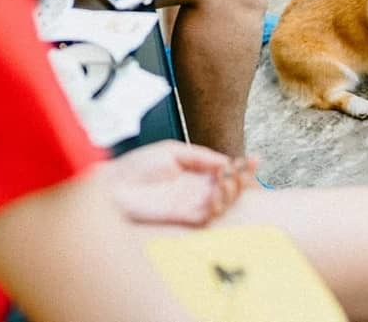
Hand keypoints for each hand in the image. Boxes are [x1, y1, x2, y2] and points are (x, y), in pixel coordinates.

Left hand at [104, 140, 258, 225]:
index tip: (255, 159)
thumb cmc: (136, 166)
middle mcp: (197, 191)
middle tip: (245, 169)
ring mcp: (192, 205)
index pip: (228, 172)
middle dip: (244, 179)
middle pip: (232, 189)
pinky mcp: (184, 217)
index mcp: (196, 174)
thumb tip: (225, 161)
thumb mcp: (172, 150)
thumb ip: (200, 156)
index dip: (243, 167)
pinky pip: (209, 216)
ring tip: (228, 179)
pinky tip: (217, 193)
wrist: (113, 185)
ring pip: (225, 203)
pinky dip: (218, 206)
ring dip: (232, 191)